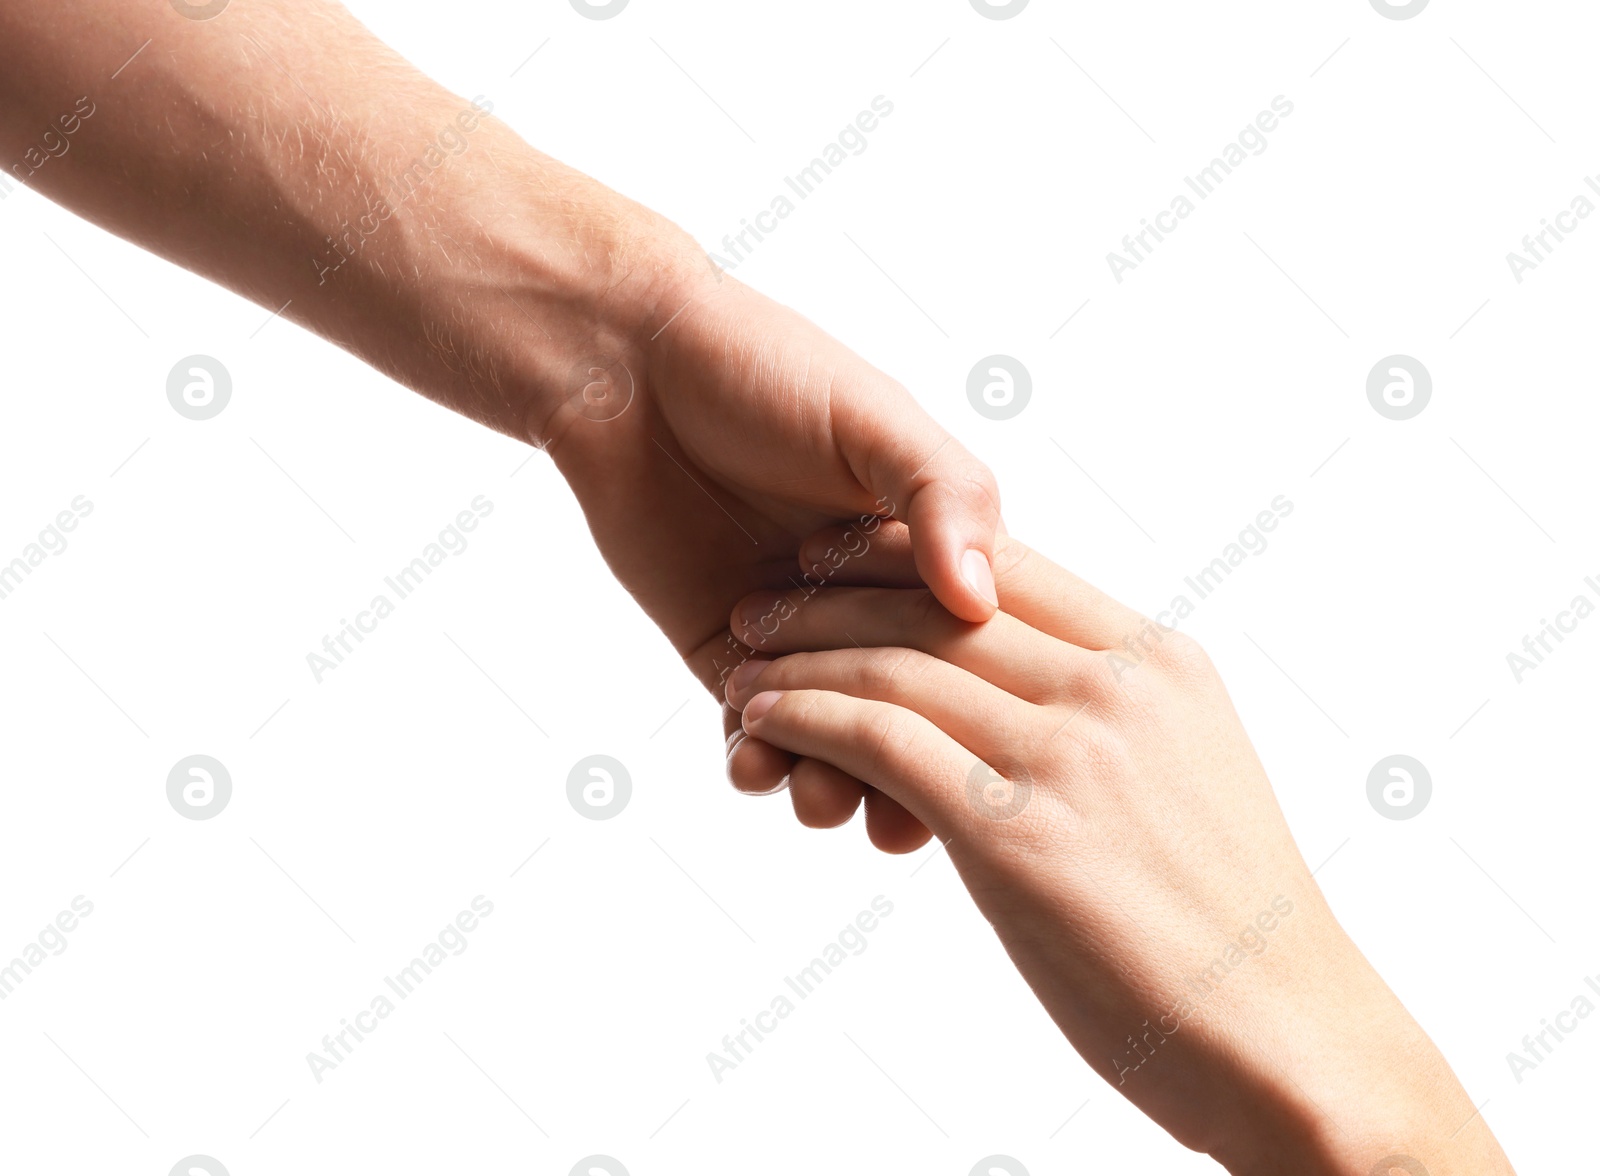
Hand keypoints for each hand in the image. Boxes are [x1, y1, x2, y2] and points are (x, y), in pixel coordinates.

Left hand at [540, 249, 1000, 795]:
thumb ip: (940, 498)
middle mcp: (870, 601)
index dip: (984, 712)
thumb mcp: (875, 420)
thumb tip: (980, 602)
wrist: (630, 371)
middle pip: (907, 714)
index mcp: (927, 548)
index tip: (991, 771)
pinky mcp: (725, 653)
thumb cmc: (766, 370)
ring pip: (830, 736)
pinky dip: (757, 760)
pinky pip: (752, 729)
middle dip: (908, 778)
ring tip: (820, 794)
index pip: (975, 650)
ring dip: (830, 779)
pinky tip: (750, 761)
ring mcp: (797, 634)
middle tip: (897, 825)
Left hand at [721, 532, 1514, 1175]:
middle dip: (835, 593)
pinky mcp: (1017, 833)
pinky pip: (882, 740)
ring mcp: (1070, 755)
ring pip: (900, 663)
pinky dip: (809, 718)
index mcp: (1161, 663)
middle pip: (942, 602)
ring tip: (742, 661)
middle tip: (762, 599)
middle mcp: (1117, 688)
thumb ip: (1102, 724)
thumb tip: (1015, 712)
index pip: (1012, 569)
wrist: (1292, 1039)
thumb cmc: (1231, 929)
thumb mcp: (1180, 781)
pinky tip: (766, 720)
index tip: (840, 556)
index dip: (910, 552)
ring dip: (803, 654)